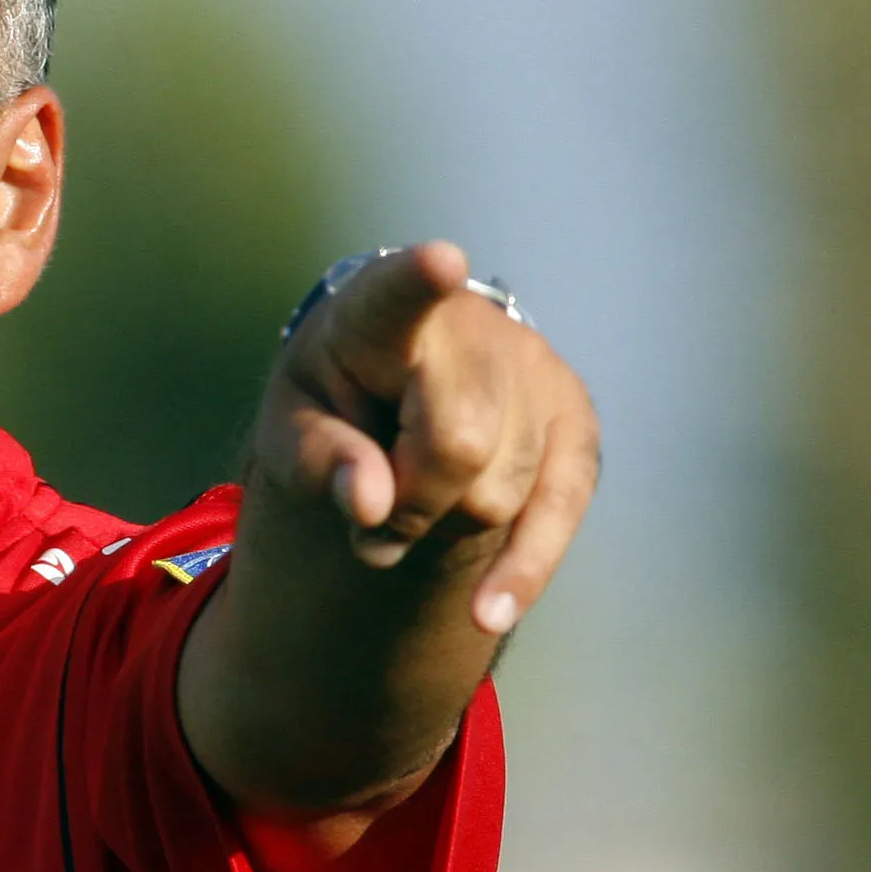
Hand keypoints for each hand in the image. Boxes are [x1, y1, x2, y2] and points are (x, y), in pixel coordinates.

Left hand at [258, 242, 598, 632]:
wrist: (398, 385)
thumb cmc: (333, 401)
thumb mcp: (295, 430)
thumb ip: (323, 461)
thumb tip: (373, 507)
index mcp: (381, 311)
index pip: (400, 295)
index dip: (419, 281)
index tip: (439, 261)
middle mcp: (474, 327)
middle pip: (459, 443)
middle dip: (412, 502)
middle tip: (369, 519)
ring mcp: (536, 369)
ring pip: (502, 489)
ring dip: (447, 525)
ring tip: (408, 506)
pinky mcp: (576, 420)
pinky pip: (563, 507)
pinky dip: (522, 567)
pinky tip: (486, 611)